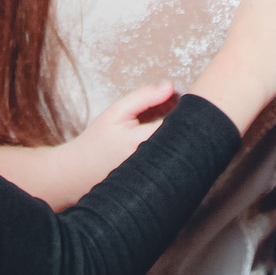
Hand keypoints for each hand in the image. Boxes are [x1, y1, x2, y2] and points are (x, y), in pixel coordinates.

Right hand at [0, 78, 176, 209]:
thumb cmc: (96, 141)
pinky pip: (174, 171)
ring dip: (187, 145)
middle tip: (198, 116)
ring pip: (182, 158)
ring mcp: (154, 179)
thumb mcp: (116, 112)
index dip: (190, 112)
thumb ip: (144, 97)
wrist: (77, 174)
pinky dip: (179, 160)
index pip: (181, 124)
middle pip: (186, 144)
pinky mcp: (155, 188)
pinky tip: (174, 152)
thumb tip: (171, 85)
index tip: (193, 104)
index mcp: (144, 141)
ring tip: (187, 133)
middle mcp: (151, 163)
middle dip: (193, 130)